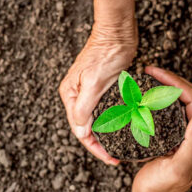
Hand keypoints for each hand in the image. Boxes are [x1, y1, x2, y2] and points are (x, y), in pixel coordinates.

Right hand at [59, 22, 136, 164]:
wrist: (118, 33)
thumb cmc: (105, 54)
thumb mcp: (93, 82)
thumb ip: (84, 107)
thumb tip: (80, 132)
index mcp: (71, 96)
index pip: (80, 130)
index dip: (94, 147)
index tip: (110, 159)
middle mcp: (77, 96)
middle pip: (87, 128)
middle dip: (100, 145)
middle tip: (116, 158)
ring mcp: (89, 93)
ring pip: (96, 122)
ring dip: (106, 136)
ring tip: (119, 149)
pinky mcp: (102, 90)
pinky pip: (105, 112)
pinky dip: (112, 123)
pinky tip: (121, 130)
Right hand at [132, 66, 191, 191]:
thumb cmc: (163, 187)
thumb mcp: (179, 167)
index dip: (176, 82)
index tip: (155, 73)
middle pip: (190, 96)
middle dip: (171, 80)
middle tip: (150, 71)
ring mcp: (190, 133)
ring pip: (182, 101)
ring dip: (168, 86)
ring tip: (150, 78)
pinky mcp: (178, 135)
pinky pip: (173, 110)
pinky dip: (162, 98)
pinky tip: (149, 95)